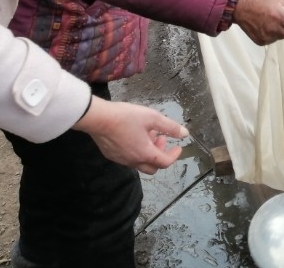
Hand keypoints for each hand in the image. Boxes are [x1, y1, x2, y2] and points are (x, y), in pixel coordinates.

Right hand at [73, 97, 188, 174]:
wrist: (98, 118)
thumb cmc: (126, 117)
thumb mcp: (152, 118)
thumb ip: (169, 127)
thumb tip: (185, 134)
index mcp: (145, 154)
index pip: (165, 162)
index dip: (174, 155)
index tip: (178, 147)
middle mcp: (133, 161)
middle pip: (152, 167)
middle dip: (160, 155)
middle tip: (160, 139)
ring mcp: (121, 160)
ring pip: (140, 163)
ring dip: (148, 152)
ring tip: (147, 133)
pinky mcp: (112, 155)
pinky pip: (129, 158)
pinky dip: (137, 150)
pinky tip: (134, 135)